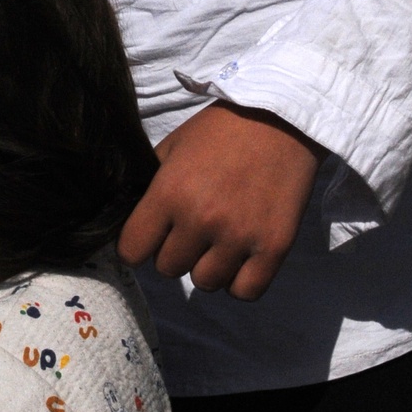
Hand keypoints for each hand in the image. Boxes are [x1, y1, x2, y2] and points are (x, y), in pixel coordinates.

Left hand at [117, 101, 324, 299]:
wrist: (279, 120)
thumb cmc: (220, 130)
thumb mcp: (173, 146)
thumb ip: (152, 185)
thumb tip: (135, 217)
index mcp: (170, 192)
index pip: (132, 250)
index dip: (136, 245)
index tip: (147, 238)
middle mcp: (201, 220)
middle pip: (168, 268)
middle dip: (173, 250)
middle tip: (189, 229)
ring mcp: (239, 238)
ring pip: (205, 283)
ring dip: (206, 265)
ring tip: (217, 240)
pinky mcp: (273, 249)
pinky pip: (244, 292)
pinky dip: (239, 280)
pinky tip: (239, 256)